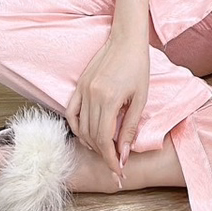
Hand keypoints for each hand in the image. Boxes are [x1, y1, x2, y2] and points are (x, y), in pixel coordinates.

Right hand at [65, 36, 149, 174]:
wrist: (126, 40)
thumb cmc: (138, 67)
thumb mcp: (140, 100)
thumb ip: (130, 128)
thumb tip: (124, 154)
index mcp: (108, 99)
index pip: (103, 138)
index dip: (109, 158)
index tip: (117, 170)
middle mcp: (91, 95)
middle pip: (91, 135)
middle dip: (102, 153)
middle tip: (114, 163)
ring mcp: (82, 89)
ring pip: (80, 126)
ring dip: (90, 142)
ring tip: (104, 149)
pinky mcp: (79, 85)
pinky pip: (71, 111)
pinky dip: (76, 127)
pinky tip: (86, 134)